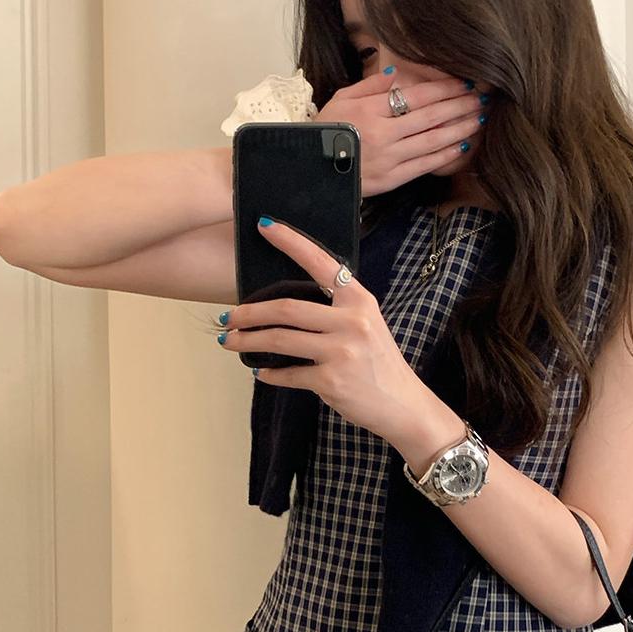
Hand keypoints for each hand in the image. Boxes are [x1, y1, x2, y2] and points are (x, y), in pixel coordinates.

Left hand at [217, 216, 426, 441]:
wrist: (403, 405)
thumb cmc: (380, 363)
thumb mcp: (367, 325)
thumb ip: (337, 309)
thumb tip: (289, 304)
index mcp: (360, 301)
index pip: (321, 263)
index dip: (290, 242)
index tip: (264, 226)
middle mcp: (352, 322)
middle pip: (287, 309)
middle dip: (250, 313)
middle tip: (229, 316)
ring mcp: (341, 352)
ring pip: (279, 340)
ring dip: (248, 341)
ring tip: (230, 341)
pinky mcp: (331, 381)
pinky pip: (288, 374)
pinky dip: (270, 374)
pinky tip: (262, 372)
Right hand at [314, 70, 488, 196]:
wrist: (311, 170)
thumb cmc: (326, 131)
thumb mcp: (341, 100)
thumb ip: (369, 86)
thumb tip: (397, 75)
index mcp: (370, 110)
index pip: (415, 96)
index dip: (443, 89)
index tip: (463, 83)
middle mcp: (383, 134)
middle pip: (430, 117)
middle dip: (459, 106)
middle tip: (482, 98)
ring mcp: (390, 158)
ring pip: (433, 141)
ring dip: (459, 129)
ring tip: (479, 119)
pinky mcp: (393, 179)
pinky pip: (426, 165)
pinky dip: (446, 154)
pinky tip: (463, 145)